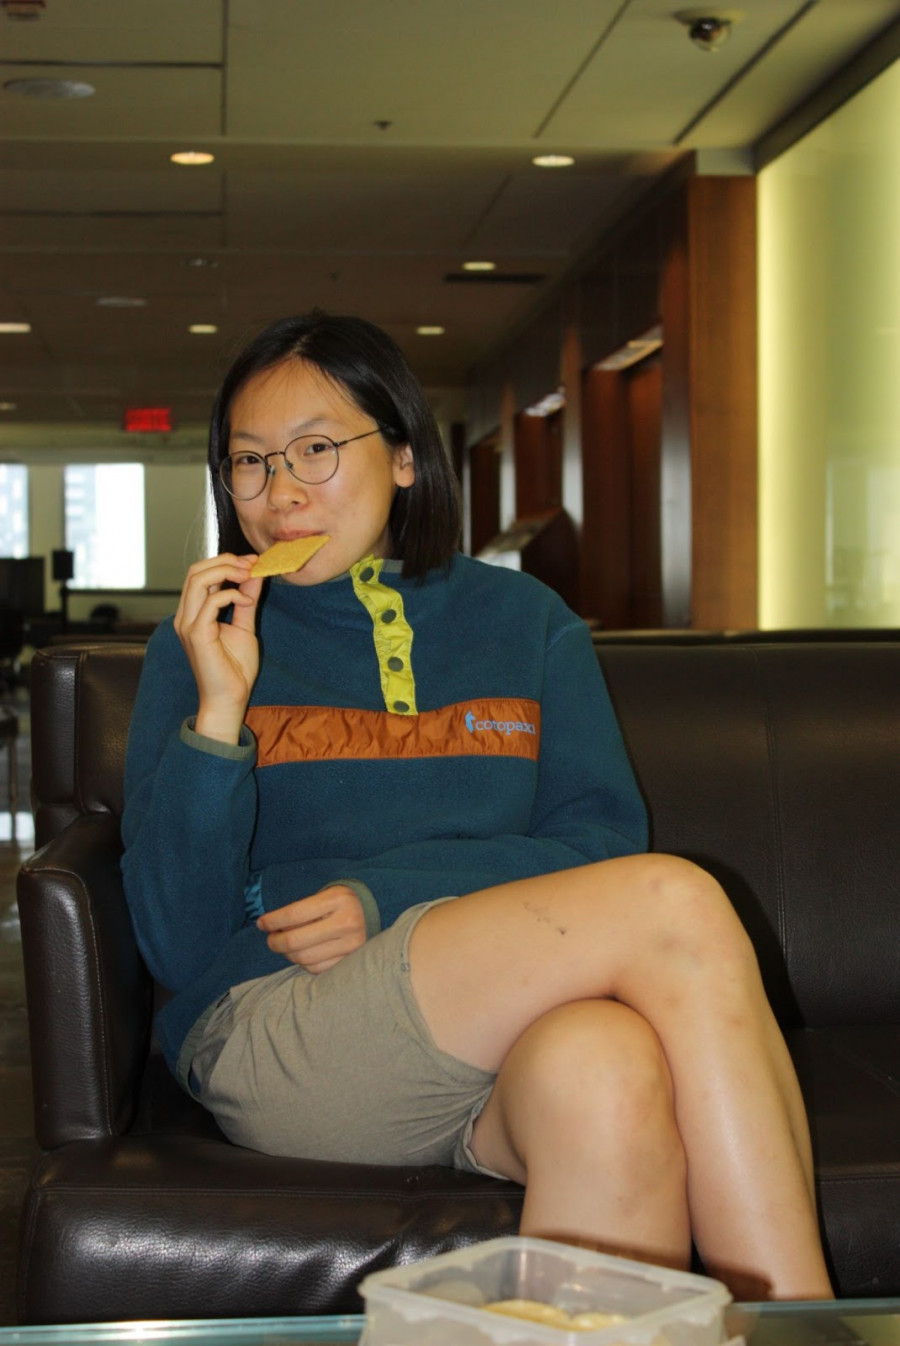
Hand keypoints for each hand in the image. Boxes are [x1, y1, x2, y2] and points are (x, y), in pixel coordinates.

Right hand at [174, 553, 262, 742]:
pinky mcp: (197, 634)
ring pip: (198, 579)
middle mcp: (185, 616)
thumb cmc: (234, 669)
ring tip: (249, 576)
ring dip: (227, 571)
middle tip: (252, 564)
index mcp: (193, 613)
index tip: (252, 562)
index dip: (225, 562)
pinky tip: (247, 602)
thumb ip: (245, 601)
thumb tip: (253, 576)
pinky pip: (211, 601)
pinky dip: (232, 595)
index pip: (200, 574)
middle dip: (226, 561)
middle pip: (195, 570)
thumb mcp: (244, 627)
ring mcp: (188, 624)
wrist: (229, 699)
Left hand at [257, 885, 367, 972]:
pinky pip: (316, 969)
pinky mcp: (351, 962)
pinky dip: (303, 964)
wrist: (369, 914)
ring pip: (303, 958)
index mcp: (338, 900)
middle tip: (271, 939)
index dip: (273, 921)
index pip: (295, 913)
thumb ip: (299, 910)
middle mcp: (347, 922)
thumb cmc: (337, 904)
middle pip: (296, 941)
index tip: (261, 923)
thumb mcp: (323, 896)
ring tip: (286, 946)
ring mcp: (351, 945)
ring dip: (288, 954)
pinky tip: (303, 953)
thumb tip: (267, 926)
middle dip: (275, 942)